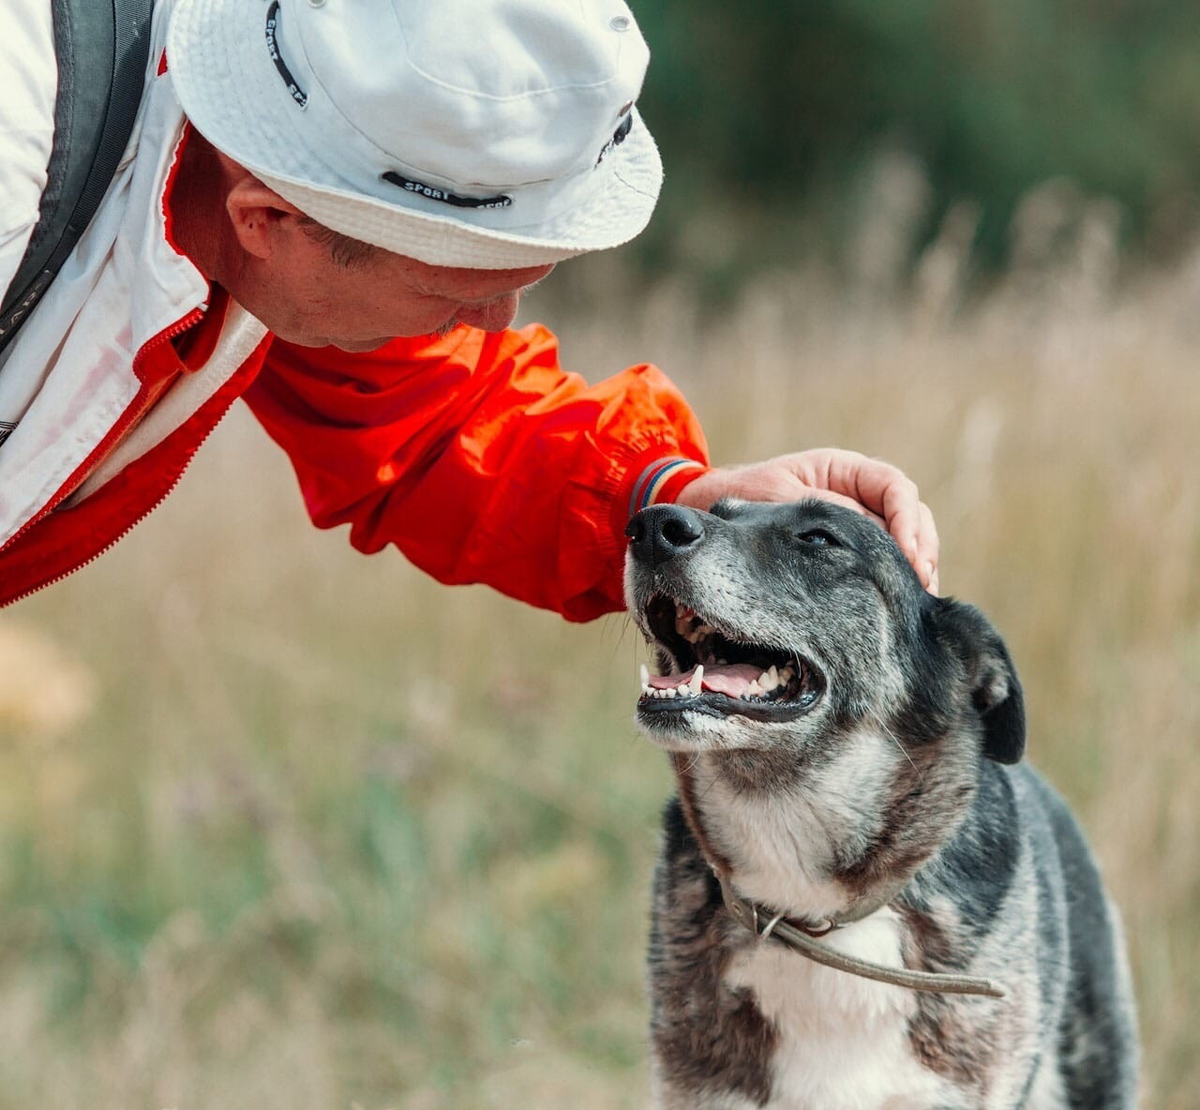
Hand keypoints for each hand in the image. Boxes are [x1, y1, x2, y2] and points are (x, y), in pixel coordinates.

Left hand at [675, 448, 939, 592]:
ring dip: (912, 568)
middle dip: (919, 549)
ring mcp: (853, 523)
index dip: (907, 521)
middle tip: (921, 585)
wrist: (705, 511)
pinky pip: (878, 562)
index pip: (894, 488)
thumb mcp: (782, 499)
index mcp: (843, 470)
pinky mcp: (845, 553)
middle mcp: (855, 494)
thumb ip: (827, 512)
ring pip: (901, 542)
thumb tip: (873, 536)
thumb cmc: (741, 497)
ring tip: (916, 599)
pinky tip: (895, 606)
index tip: (907, 556)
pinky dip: (890, 580)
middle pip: (908, 516)